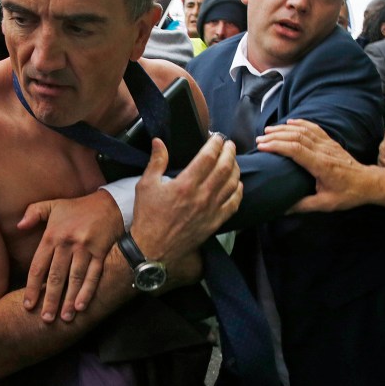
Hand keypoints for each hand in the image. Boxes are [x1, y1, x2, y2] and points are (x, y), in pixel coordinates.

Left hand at [18, 190, 122, 322]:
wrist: (109, 203)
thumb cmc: (78, 208)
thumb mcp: (53, 205)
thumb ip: (33, 213)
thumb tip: (18, 225)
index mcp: (52, 235)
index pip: (39, 266)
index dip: (33, 287)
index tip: (28, 305)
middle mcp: (67, 243)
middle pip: (56, 276)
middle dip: (50, 299)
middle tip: (46, 319)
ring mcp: (85, 248)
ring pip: (75, 279)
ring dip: (69, 300)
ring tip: (64, 318)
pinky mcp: (101, 252)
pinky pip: (93, 275)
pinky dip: (87, 291)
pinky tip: (81, 306)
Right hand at [129, 136, 241, 288]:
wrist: (153, 248)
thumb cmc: (148, 216)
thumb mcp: (146, 185)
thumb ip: (156, 161)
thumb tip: (159, 141)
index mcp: (185, 184)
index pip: (208, 157)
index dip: (215, 144)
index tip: (217, 137)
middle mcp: (202, 196)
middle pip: (225, 167)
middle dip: (229, 152)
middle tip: (229, 144)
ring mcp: (211, 210)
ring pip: (232, 184)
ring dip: (235, 168)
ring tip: (233, 160)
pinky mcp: (215, 223)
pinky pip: (234, 204)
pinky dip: (238, 191)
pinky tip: (237, 184)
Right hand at [256, 119, 384, 212]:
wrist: (369, 183)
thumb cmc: (348, 194)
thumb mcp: (326, 204)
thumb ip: (303, 205)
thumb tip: (281, 209)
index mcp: (322, 165)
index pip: (296, 150)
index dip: (277, 146)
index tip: (262, 147)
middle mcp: (324, 151)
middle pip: (296, 137)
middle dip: (275, 137)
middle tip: (259, 141)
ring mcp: (328, 144)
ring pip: (303, 130)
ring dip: (284, 129)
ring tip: (268, 131)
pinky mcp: (331, 142)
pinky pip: (313, 128)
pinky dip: (300, 123)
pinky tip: (289, 122)